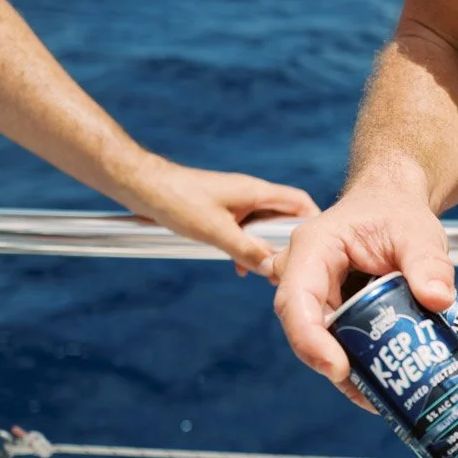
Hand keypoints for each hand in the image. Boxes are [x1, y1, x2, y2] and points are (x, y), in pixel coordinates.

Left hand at [124, 155, 319, 276]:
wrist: (141, 186)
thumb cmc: (176, 199)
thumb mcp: (215, 231)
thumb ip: (247, 250)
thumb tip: (271, 268)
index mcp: (256, 192)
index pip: (300, 203)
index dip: (314, 223)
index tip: (316, 249)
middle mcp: (250, 194)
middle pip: (285, 218)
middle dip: (287, 244)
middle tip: (286, 267)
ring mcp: (236, 201)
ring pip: (263, 226)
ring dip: (264, 248)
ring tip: (261, 271)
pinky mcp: (221, 209)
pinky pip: (245, 229)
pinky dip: (246, 247)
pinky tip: (238, 264)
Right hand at [272, 184, 454, 409]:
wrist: (393, 207)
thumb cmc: (399, 214)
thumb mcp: (419, 232)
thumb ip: (429, 263)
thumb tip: (438, 300)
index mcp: (315, 247)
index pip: (297, 298)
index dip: (309, 338)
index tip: (336, 368)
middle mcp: (305, 273)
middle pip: (304, 327)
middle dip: (332, 363)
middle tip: (369, 395)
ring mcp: (316, 294)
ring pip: (320, 340)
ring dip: (347, 370)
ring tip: (381, 398)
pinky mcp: (332, 310)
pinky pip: (338, 341)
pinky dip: (358, 363)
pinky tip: (383, 387)